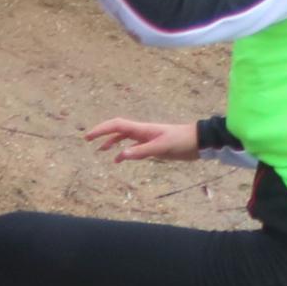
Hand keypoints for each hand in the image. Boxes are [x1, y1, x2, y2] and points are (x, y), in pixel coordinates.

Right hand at [83, 116, 201, 162]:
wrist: (199, 142)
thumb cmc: (182, 141)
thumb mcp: (162, 147)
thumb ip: (142, 151)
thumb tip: (120, 155)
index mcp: (142, 129)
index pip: (117, 126)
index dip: (101, 129)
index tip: (88, 136)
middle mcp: (142, 132)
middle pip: (117, 130)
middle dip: (102, 133)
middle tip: (87, 139)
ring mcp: (147, 138)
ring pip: (125, 138)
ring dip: (111, 142)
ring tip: (100, 151)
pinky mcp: (153, 146)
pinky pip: (134, 147)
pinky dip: (125, 152)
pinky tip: (119, 160)